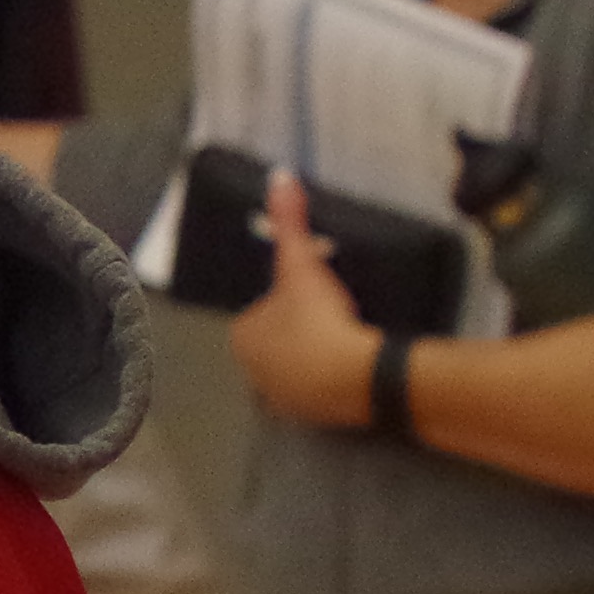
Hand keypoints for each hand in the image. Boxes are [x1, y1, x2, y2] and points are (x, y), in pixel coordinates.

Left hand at [228, 168, 382, 431]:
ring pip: (296, 365)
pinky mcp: (308, 416)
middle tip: (335, 316)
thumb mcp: (302, 265)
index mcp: (242, 335)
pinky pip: (318, 389)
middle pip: (278, 338)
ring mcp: (278, 397)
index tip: (318, 295)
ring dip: (316, 354)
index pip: (263, 308)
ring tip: (345, 339)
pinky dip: (331, 379)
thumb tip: (279, 176)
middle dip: (301, 328)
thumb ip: (290, 223)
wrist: (352, 375)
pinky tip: (350, 366)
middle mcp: (250, 370)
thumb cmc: (318, 319)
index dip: (292, 299)